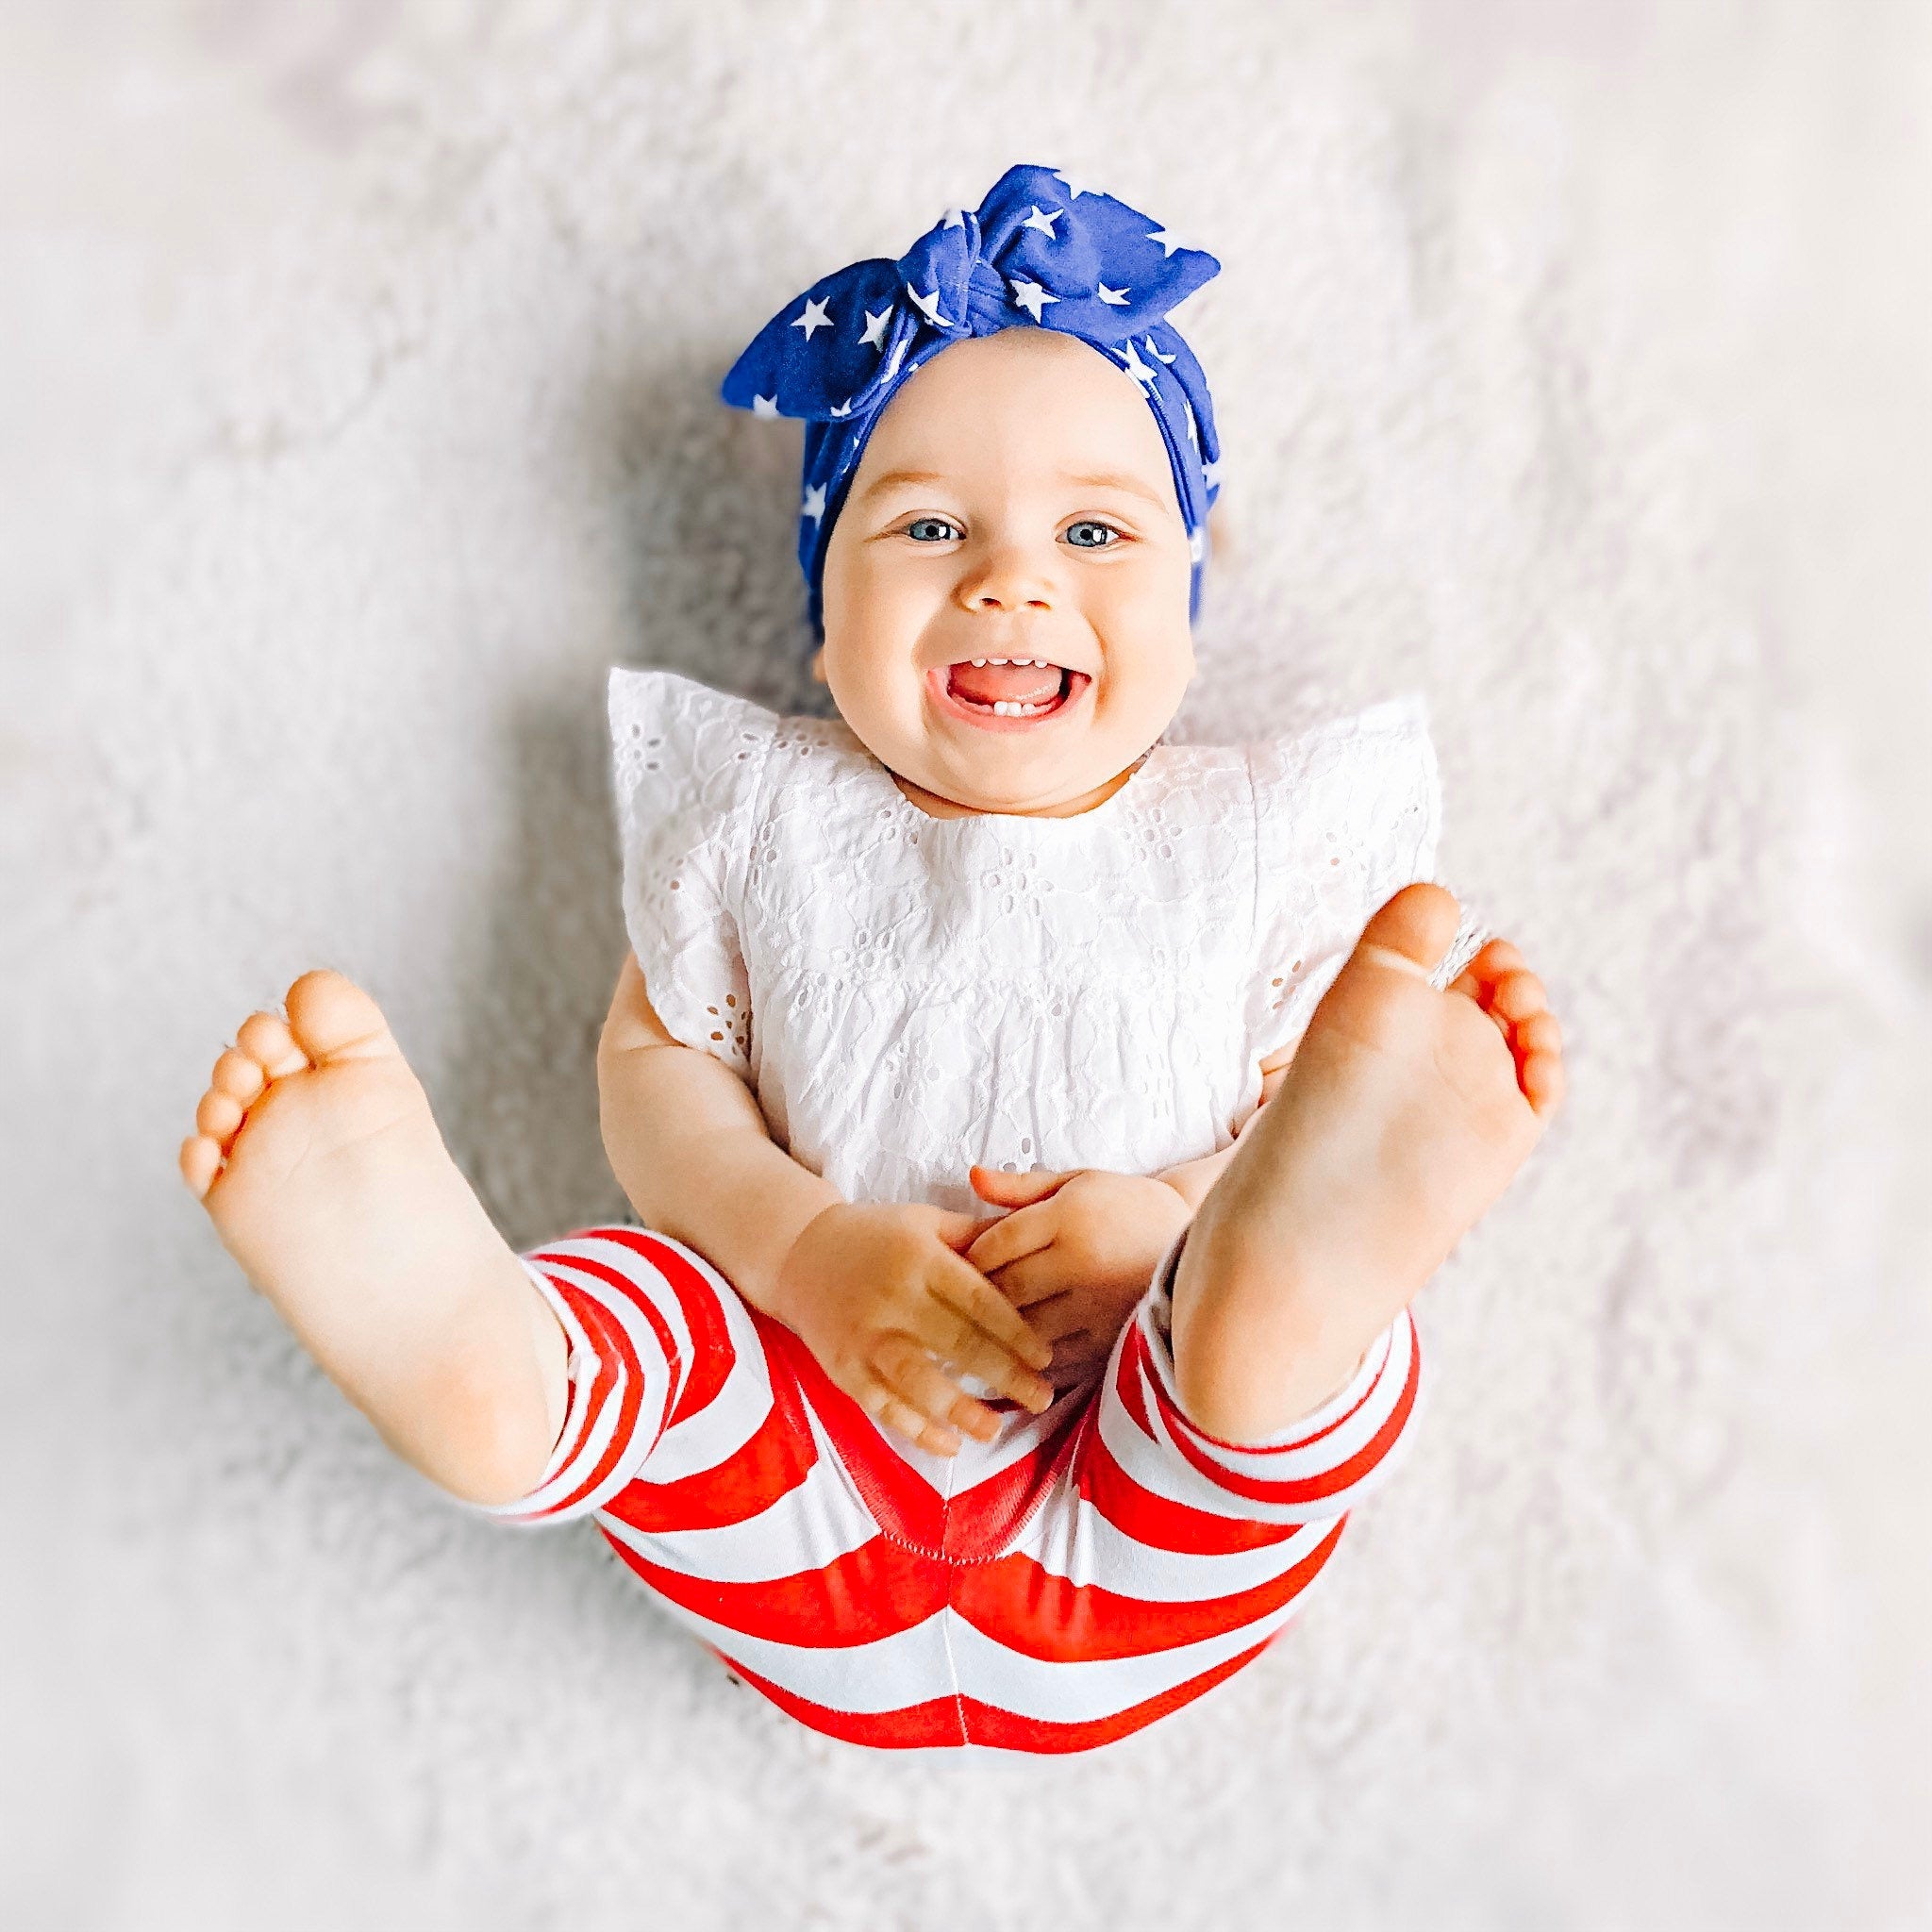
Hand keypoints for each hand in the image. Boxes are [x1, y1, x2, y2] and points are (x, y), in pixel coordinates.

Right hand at [772, 1200, 1056, 1455]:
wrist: (799, 1254)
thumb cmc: (876, 1236)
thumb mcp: (925, 1220)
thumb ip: (976, 1235)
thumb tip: (1034, 1239)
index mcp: (920, 1257)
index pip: (979, 1300)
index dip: (1016, 1333)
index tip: (1044, 1357)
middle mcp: (893, 1297)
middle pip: (958, 1344)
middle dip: (1005, 1376)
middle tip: (1040, 1398)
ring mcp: (865, 1335)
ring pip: (920, 1382)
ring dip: (962, 1411)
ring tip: (995, 1429)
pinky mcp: (843, 1367)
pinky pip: (883, 1406)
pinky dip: (916, 1429)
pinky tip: (948, 1445)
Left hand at [964, 1166, 1193, 1388]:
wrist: (1197, 1242)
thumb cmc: (1126, 1207)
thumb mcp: (1078, 1182)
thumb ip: (1021, 1186)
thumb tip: (972, 1176)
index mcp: (1070, 1215)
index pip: (998, 1242)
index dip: (970, 1257)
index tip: (957, 1265)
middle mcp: (1082, 1260)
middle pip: (1007, 1288)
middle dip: (978, 1298)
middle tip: (958, 1304)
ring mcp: (1098, 1304)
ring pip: (1026, 1327)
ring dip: (1000, 1332)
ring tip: (982, 1331)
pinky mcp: (1112, 1337)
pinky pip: (1057, 1355)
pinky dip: (1033, 1356)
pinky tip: (1021, 1351)